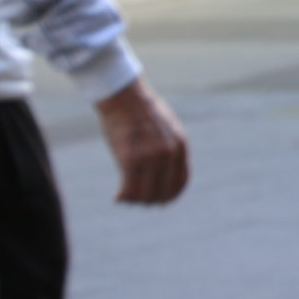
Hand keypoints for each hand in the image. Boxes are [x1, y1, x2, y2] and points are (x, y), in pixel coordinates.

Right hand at [94, 78, 188, 204]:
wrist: (125, 97)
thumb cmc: (142, 112)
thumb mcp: (167, 128)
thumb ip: (170, 147)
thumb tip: (167, 168)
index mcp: (180, 146)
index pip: (181, 182)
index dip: (171, 196)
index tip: (161, 201)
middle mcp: (168, 154)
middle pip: (163, 192)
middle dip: (151, 200)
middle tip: (137, 200)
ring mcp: (150, 157)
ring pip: (145, 194)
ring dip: (135, 200)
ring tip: (126, 197)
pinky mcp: (130, 159)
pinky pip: (129, 189)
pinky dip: (123, 197)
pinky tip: (117, 197)